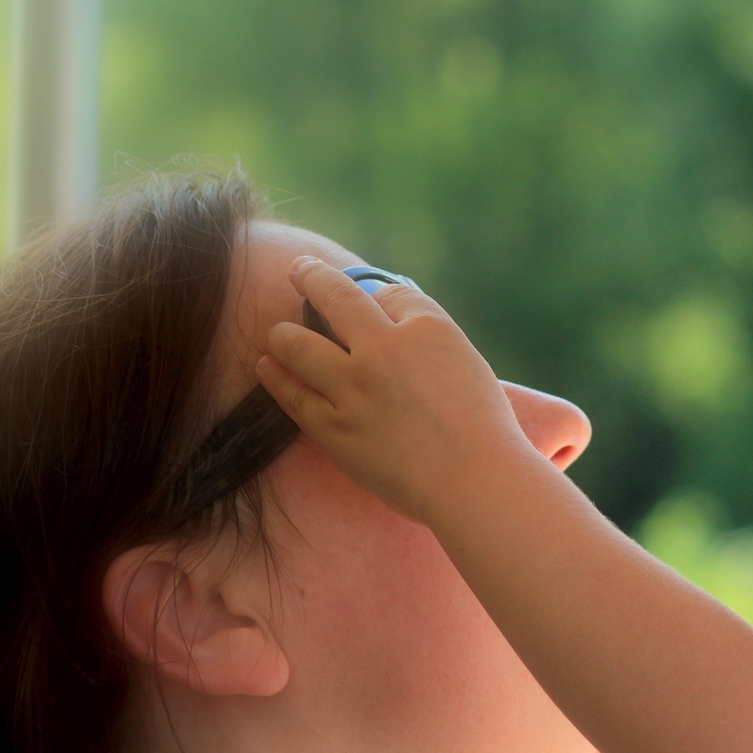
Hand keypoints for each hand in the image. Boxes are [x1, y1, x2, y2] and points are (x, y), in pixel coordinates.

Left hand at [255, 256, 528, 521]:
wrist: (473, 481)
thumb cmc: (484, 428)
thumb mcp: (468, 363)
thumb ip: (428, 338)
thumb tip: (390, 318)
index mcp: (427, 328)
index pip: (390, 292)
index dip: (377, 294)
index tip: (368, 298)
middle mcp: (383, 348)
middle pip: (335, 297)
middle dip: (311, 276)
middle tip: (298, 270)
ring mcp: (353, 388)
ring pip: (297, 343)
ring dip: (284, 333)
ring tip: (278, 334)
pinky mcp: (334, 428)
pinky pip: (293, 394)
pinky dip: (276, 375)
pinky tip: (267, 365)